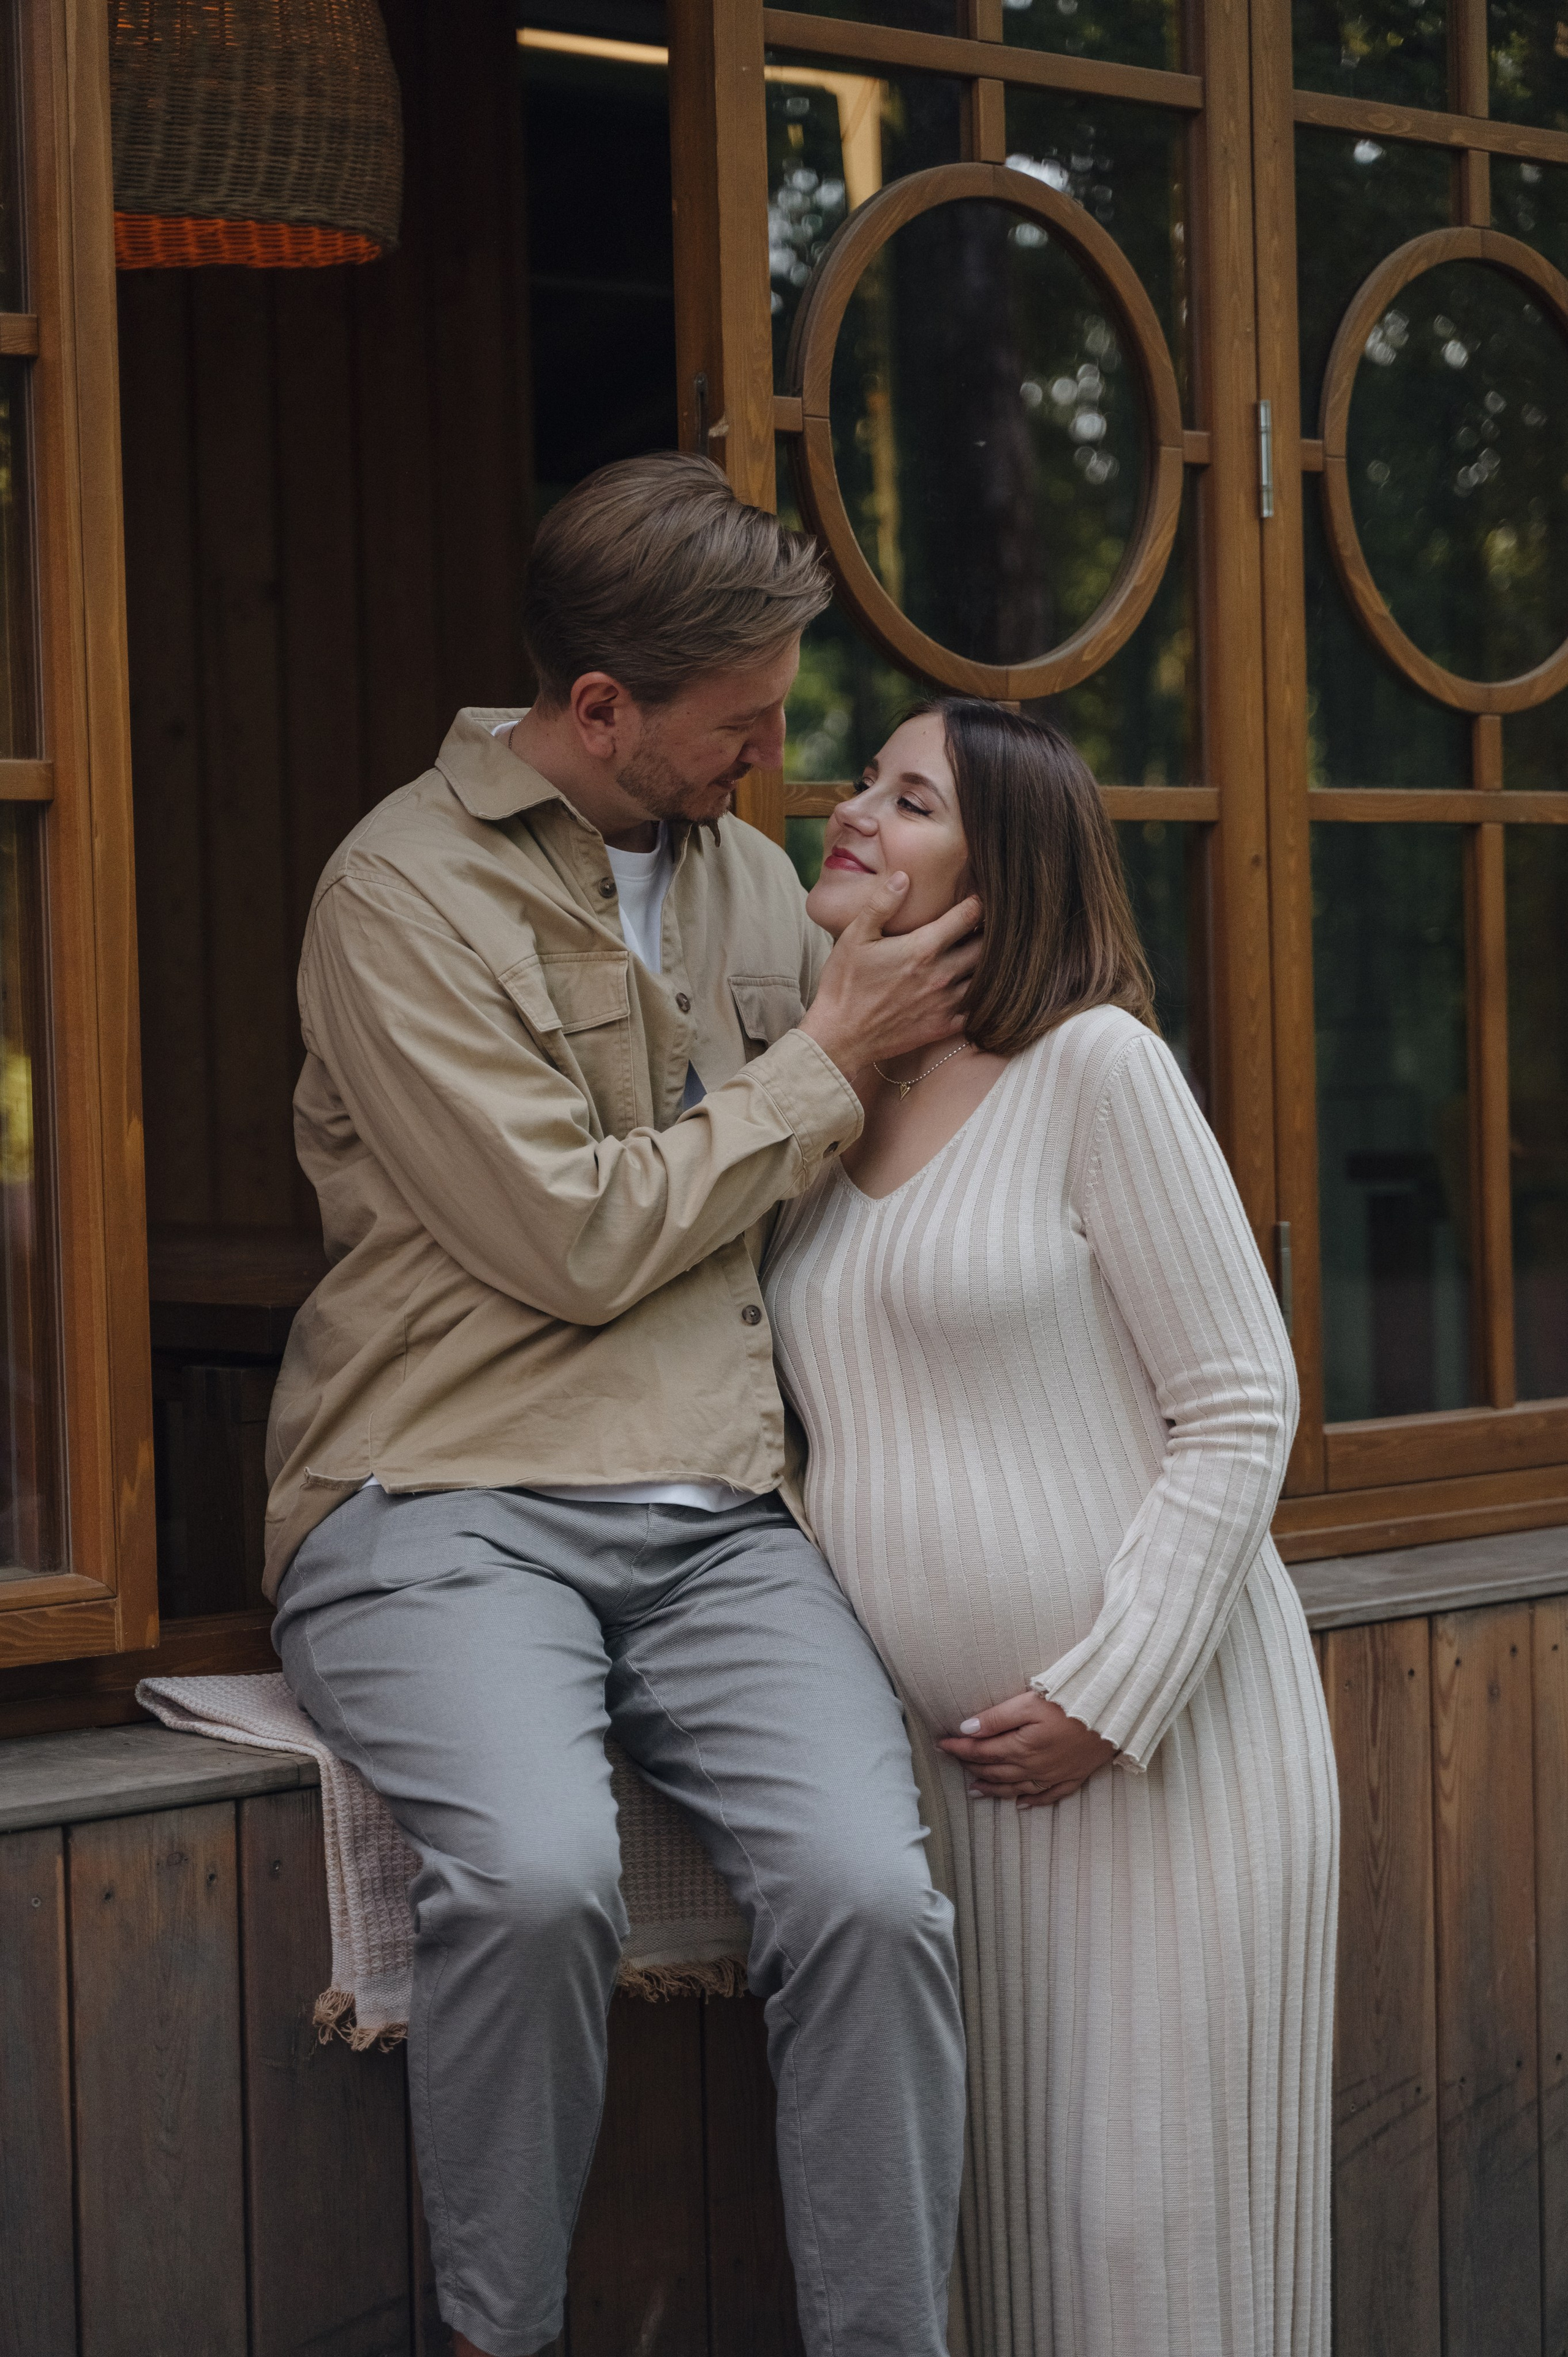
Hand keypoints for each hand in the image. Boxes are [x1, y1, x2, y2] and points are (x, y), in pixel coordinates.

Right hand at [799, 874, 981, 1074]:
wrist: (840, 1037)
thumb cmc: (844, 985)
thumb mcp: (854, 937)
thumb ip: (881, 904)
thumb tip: (904, 876)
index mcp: (922, 948)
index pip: (969, 916)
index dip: (979, 902)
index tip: (979, 897)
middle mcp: (941, 975)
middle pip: (987, 946)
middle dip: (990, 932)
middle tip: (988, 924)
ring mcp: (946, 1003)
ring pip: (988, 978)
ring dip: (990, 964)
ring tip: (986, 954)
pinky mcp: (944, 1027)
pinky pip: (979, 1010)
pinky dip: (985, 998)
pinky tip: (979, 989)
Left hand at [939, 1689, 1116, 1807]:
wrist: (1115, 1715)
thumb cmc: (1072, 1702)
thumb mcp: (1030, 1703)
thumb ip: (997, 1718)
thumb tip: (966, 1729)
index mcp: (1022, 1748)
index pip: (982, 1750)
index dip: (959, 1747)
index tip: (941, 1744)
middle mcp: (1035, 1767)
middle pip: (996, 1770)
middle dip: (972, 1766)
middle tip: (953, 1762)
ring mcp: (1055, 1775)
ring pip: (1016, 1787)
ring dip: (994, 1789)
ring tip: (975, 1790)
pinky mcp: (1073, 1777)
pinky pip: (1048, 1796)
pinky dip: (1032, 1802)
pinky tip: (1020, 1805)